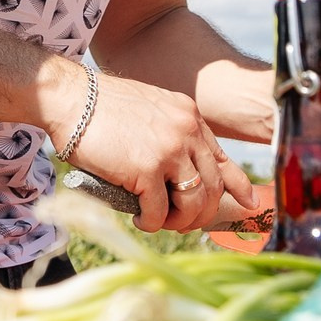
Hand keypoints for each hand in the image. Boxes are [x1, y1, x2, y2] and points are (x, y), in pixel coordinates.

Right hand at [55, 63, 264, 232]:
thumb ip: (169, 133)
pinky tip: (141, 220)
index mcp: (189, 117)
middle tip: (183, 224)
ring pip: (193, 202)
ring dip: (179, 221)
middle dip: (202, 214)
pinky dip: (151, 222)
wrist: (70, 97)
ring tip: (161, 222)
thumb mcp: (150, 110)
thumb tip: (177, 170)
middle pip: (213, 187)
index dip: (239, 186)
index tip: (249, 204)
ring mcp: (169, 150)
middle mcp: (186, 132)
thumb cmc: (100, 107)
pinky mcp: (146, 169)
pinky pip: (159, 210)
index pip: (224, 158)